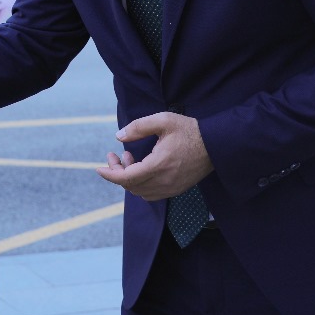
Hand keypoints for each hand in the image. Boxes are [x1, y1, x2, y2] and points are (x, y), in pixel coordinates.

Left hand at [96, 113, 212, 201]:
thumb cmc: (189, 130)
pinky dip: (141, 184)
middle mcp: (164, 181)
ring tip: (130, 157)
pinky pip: (152, 193)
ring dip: (129, 178)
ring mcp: (171, 188)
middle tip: (114, 155)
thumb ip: (139, 127)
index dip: (110, 174)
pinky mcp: (177, 189)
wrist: (216, 145)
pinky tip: (142, 167)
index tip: (98, 169)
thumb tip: (119, 136)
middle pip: (131, 185)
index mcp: (159, 165)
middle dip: (117, 171)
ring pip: (140, 191)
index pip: (127, 178)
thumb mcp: (163, 120)